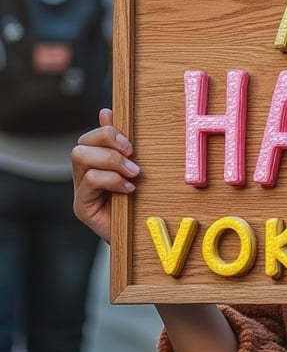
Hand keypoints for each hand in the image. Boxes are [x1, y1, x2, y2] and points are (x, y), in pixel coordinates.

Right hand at [72, 108, 139, 242]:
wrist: (140, 239)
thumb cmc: (138, 204)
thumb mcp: (133, 169)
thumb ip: (120, 145)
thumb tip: (106, 112)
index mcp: (95, 164)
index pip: (90, 137)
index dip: (108, 132)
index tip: (130, 142)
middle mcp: (83, 176)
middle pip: (81, 144)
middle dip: (108, 142)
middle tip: (132, 153)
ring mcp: (80, 191)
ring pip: (81, 157)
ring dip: (111, 160)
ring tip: (133, 173)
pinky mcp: (82, 207)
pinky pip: (90, 180)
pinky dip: (112, 180)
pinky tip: (128, 188)